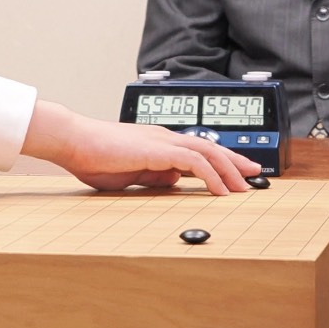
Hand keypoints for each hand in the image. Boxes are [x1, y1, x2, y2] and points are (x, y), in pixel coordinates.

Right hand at [19, 101, 257, 195]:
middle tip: (255, 175)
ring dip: (229, 169)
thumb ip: (153, 175)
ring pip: (208, 151)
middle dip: (235, 162)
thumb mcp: (130, 172)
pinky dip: (211, 175)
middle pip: (210, 147)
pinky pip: (194, 161)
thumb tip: (174, 181)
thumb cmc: (93, 156)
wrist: (74, 140)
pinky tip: (221, 190)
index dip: (220, 161)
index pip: (198, 150)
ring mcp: (162, 140)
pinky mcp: (158, 149)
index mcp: (158, 142)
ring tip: (244, 187)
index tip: (236, 174)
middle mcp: (165, 137)